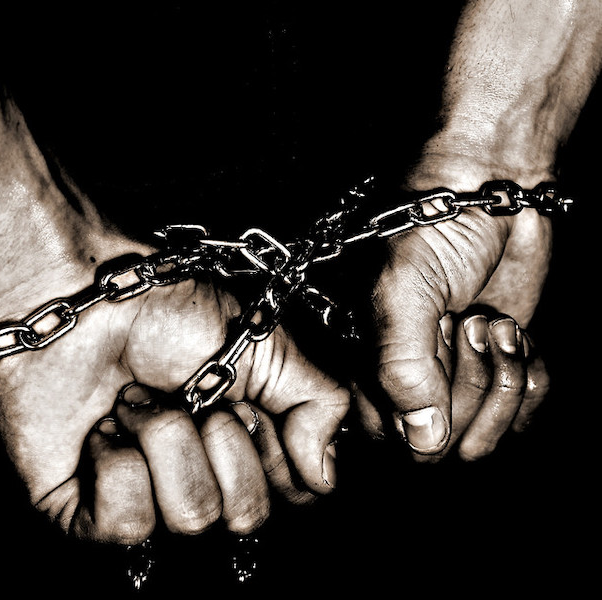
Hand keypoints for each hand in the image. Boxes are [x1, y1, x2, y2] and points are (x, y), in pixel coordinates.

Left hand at [0, 263, 348, 543]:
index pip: (292, 493)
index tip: (243, 400)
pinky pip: (129, 525)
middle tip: (188, 394)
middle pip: (247, 516)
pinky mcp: (87, 513)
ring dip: (165, 440)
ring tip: (135, 402)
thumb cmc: (166, 312)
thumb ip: (317, 403)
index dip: (272, 449)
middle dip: (220, 443)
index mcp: (243, 442)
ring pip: (192, 518)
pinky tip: (101, 430)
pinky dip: (116, 464)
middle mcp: (200, 474)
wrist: (79, 301)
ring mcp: (146, 497)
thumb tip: (324, 476)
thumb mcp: (265, 347)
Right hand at [358, 202, 551, 459]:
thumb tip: (421, 442)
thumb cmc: (434, 227)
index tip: (440, 339)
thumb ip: (400, 366)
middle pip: (443, 445)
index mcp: (364, 364)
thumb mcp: (402, 289)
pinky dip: (532, 380)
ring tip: (493, 322)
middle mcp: (406, 380)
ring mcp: (453, 379)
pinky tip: (519, 338)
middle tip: (469, 320)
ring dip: (503, 381)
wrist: (491, 187)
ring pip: (484, 439)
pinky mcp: (497, 372)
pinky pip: (522, 420)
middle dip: (470, 384)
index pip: (392, 435)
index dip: (426, 406)